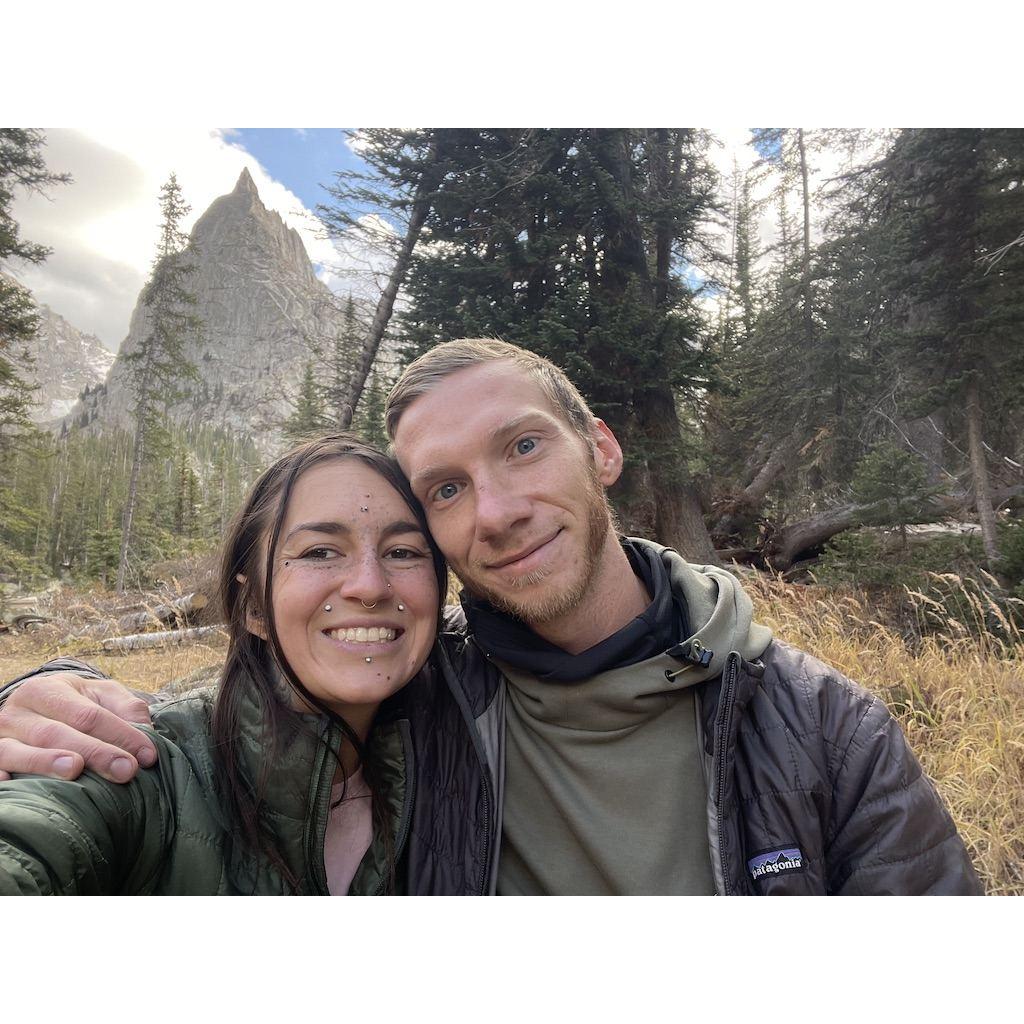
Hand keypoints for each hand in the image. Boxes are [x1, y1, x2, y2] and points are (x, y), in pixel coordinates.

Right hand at [0, 673, 156, 782]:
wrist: (33, 709)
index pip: (88, 715)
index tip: (147, 756)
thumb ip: (126, 707)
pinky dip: (4, 777)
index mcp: (49, 690)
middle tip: (125, 770)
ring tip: (75, 770)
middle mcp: (18, 712)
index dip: (120, 735)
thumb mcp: (102, 695)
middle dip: (94, 752)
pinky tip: (14, 784)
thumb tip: (145, 728)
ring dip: (46, 762)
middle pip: (56, 733)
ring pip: (19, 751)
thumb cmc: (76, 704)